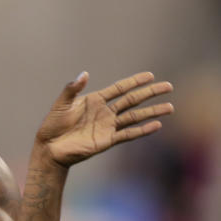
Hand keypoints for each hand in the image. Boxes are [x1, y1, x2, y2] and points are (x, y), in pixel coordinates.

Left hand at [35, 71, 173, 167]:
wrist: (50, 147)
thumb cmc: (53, 124)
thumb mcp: (62, 104)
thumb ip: (72, 89)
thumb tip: (84, 73)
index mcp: (95, 100)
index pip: (120, 88)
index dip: (135, 82)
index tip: (150, 75)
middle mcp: (105, 112)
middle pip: (132, 100)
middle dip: (150, 93)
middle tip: (168, 86)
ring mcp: (108, 126)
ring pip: (135, 117)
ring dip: (152, 112)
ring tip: (170, 107)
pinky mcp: (108, 141)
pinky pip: (128, 134)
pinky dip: (143, 130)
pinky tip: (157, 125)